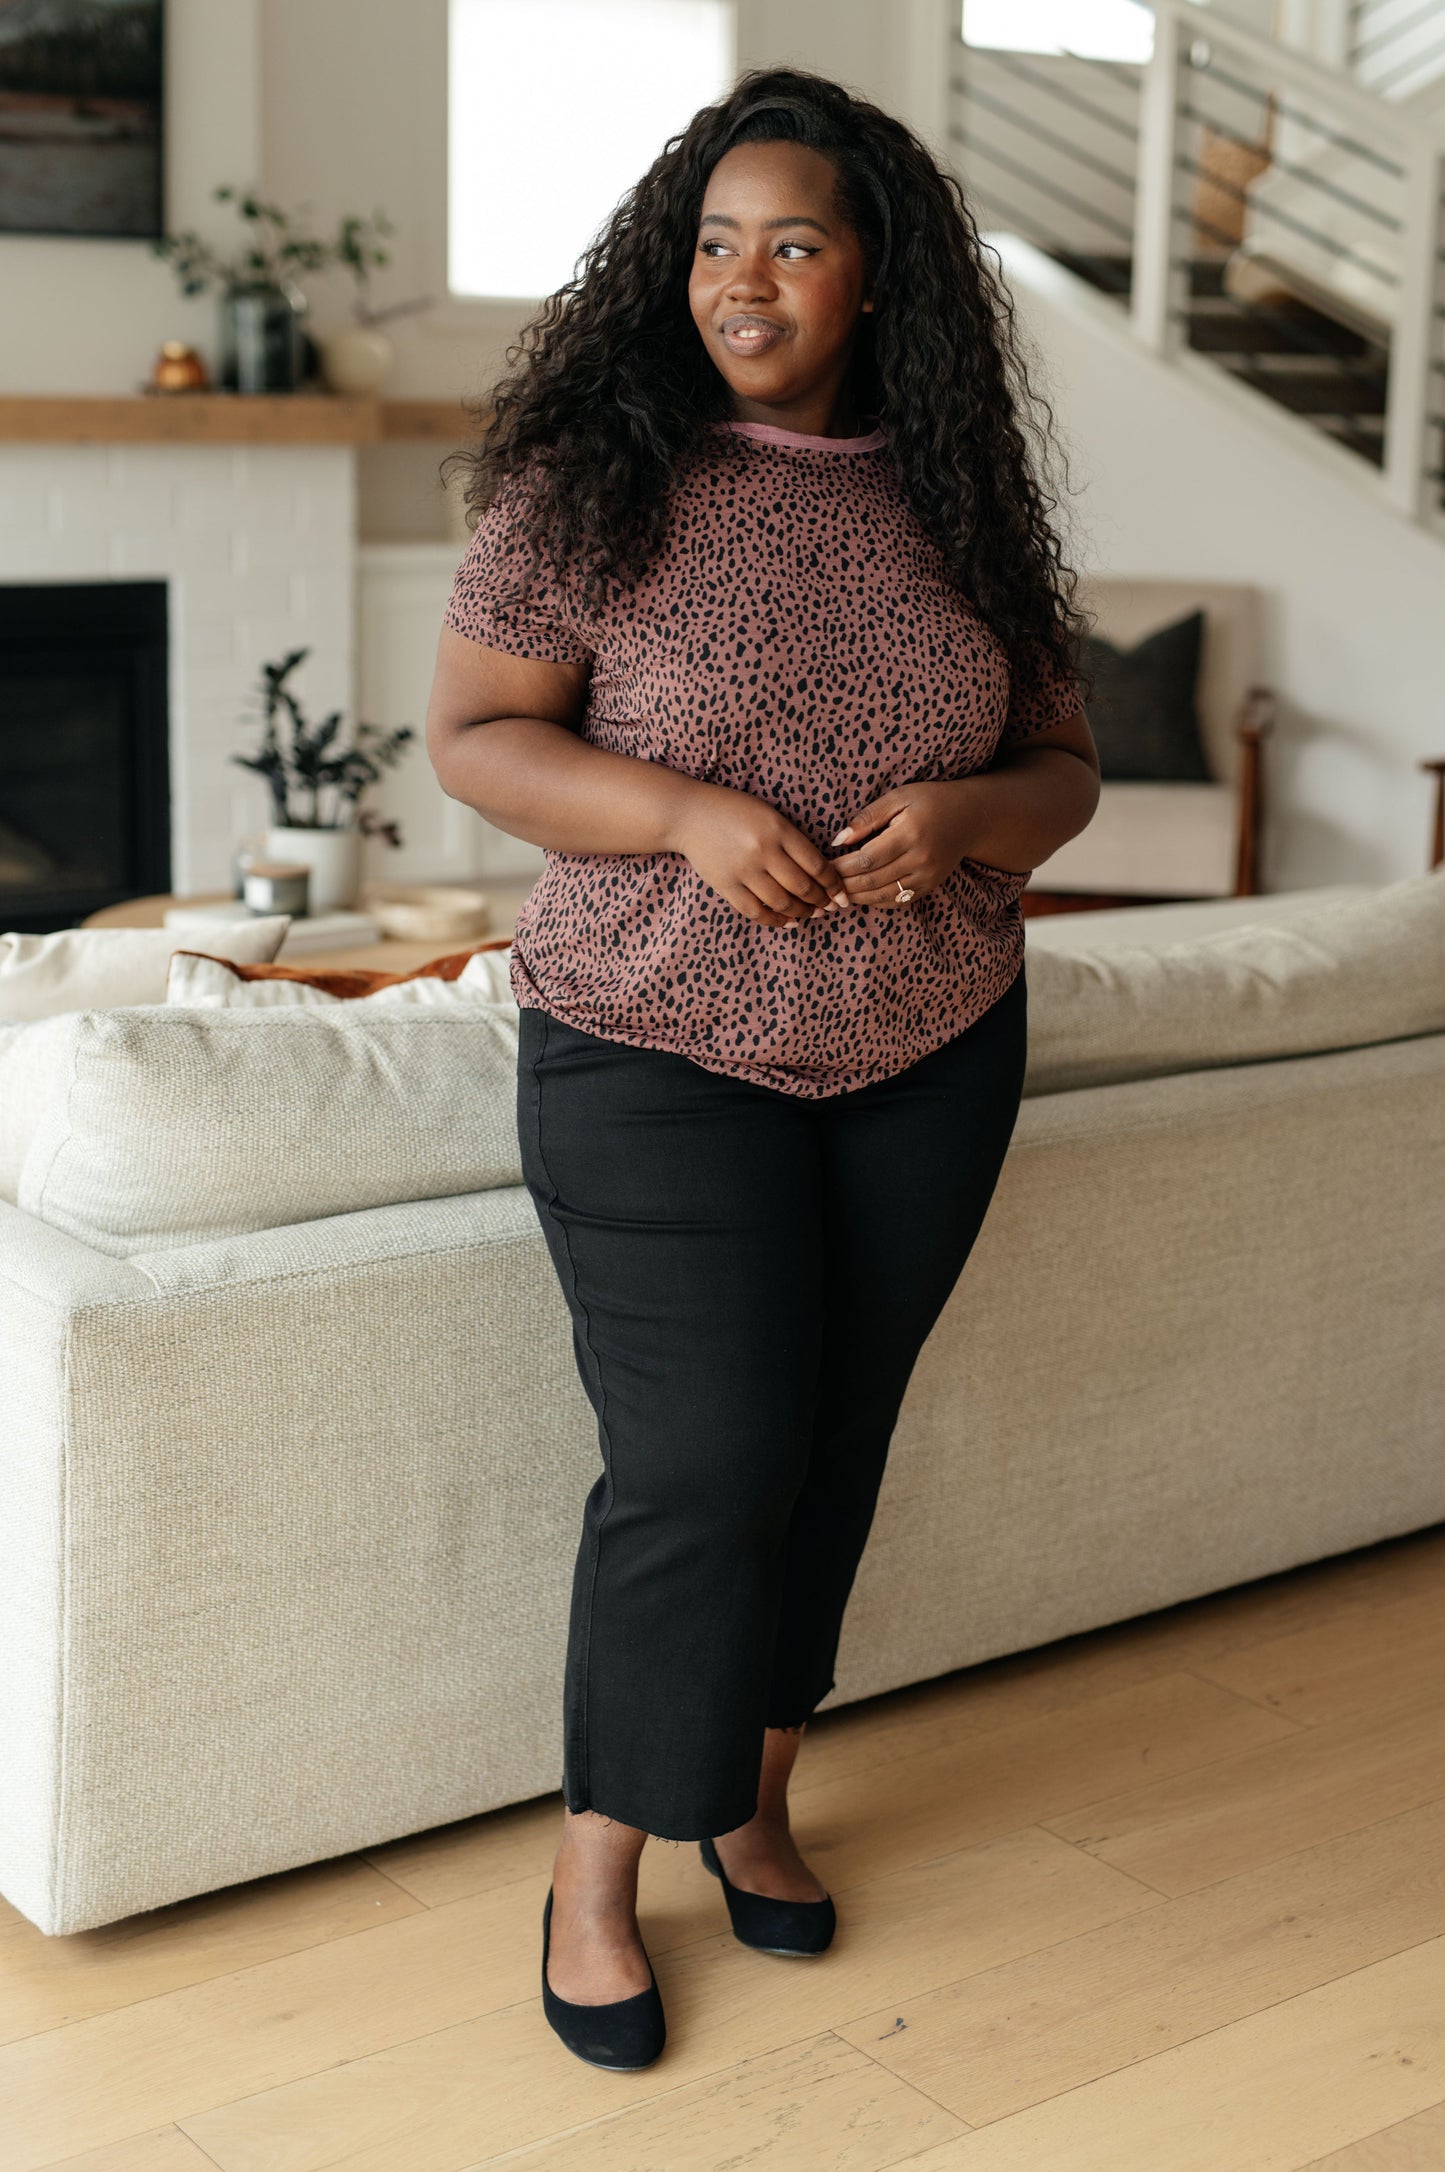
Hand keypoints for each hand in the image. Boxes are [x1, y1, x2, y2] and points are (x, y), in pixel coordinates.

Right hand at [671, 781, 851, 927]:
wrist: (688, 814)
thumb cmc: (734, 811)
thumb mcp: (770, 814)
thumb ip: (793, 840)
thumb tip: (820, 872)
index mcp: (779, 830)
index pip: (817, 865)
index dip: (833, 885)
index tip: (841, 894)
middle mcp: (763, 851)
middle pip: (803, 887)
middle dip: (821, 902)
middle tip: (830, 908)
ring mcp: (743, 871)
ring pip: (782, 903)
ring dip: (802, 913)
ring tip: (811, 914)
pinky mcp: (726, 885)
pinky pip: (756, 912)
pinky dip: (776, 920)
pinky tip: (787, 921)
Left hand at [828, 780, 1028, 905]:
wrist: (970, 818)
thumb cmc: (930, 801)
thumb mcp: (899, 797)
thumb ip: (867, 817)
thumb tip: (838, 840)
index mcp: (910, 834)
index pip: (867, 859)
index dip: (841, 867)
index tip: (824, 865)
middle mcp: (920, 860)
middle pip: (872, 881)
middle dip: (843, 885)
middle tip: (822, 884)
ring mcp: (927, 877)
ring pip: (882, 896)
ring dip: (856, 898)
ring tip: (835, 894)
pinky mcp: (929, 887)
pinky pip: (897, 901)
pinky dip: (874, 901)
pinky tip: (858, 896)